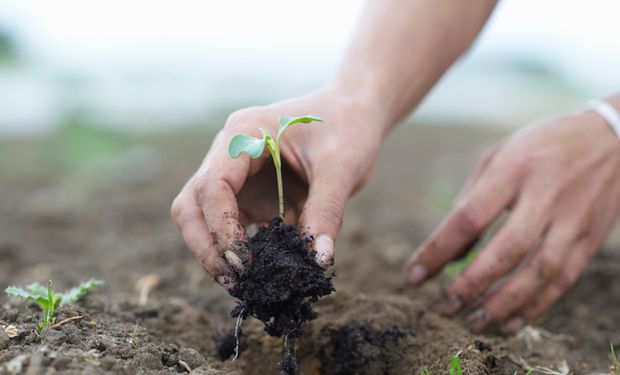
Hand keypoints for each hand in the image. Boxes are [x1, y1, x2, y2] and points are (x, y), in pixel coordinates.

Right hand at [171, 89, 384, 288]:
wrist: (353, 111)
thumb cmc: (347, 126)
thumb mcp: (342, 167)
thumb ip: (327, 211)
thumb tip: (317, 261)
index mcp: (244, 133)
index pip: (212, 186)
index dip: (221, 228)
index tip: (244, 263)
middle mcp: (229, 152)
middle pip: (193, 204)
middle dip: (207, 246)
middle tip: (236, 282)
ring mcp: (237, 173)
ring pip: (204, 217)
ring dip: (219, 251)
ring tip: (247, 284)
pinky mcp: (250, 191)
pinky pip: (234, 223)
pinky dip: (243, 247)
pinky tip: (264, 269)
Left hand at [406, 111, 619, 332]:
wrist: (613, 138)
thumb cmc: (541, 146)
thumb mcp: (498, 156)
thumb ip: (470, 201)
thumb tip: (449, 252)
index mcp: (514, 169)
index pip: (470, 217)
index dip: (439, 250)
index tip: (415, 276)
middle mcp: (546, 195)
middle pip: (507, 249)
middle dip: (472, 283)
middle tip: (444, 307)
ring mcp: (573, 220)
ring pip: (539, 271)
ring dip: (503, 303)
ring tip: (473, 322)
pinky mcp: (591, 238)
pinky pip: (563, 280)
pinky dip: (536, 306)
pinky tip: (509, 323)